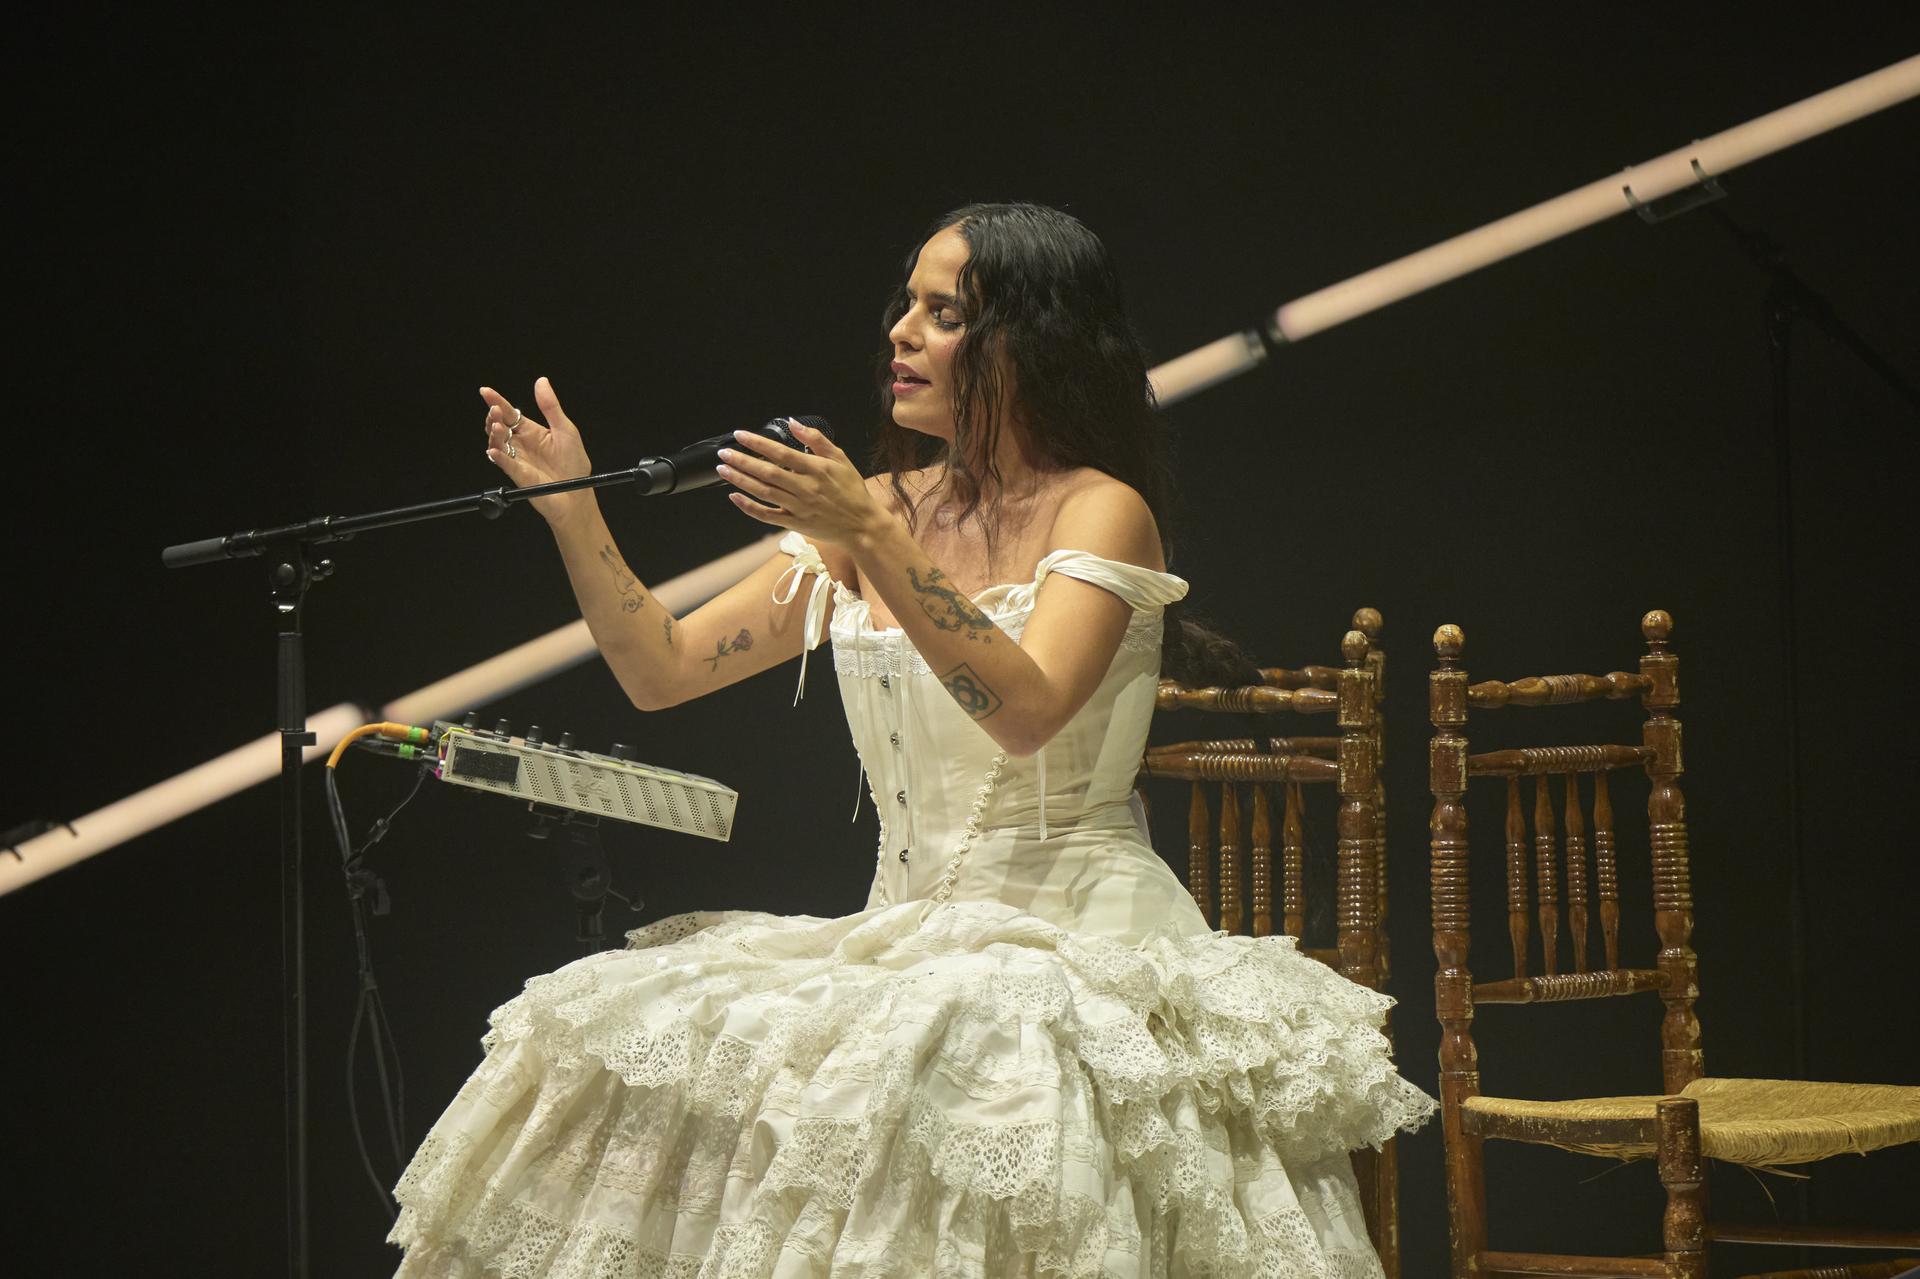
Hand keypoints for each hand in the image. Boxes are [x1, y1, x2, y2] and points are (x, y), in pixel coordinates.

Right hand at [481, 377, 594, 525]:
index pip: (510, 413)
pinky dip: (498, 457)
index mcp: (532, 431)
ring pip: (498, 443)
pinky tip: (495, 451)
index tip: (486, 392)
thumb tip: (541, 382)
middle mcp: (521, 444)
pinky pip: (505, 464)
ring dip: (494, 434)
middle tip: (495, 411)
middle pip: (499, 427)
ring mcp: (518, 459)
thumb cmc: (574, 464)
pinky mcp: (519, 475)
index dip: (497, 401)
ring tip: (498, 426)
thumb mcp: (566, 429)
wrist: (578, 494)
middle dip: (493, 417)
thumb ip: (551, 407)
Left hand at [718, 421, 886, 547]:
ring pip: (763, 492)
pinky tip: (735, 497)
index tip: (740, 435)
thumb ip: (816, 440)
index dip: (757, 443)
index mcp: (816, 469)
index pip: (780, 453)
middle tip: (724, 453)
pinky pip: (767, 515)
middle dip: (742, 461)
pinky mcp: (795, 523)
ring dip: (741, 480)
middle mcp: (805, 488)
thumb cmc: (852, 490)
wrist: (862, 525)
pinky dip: (749, 507)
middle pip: (767, 472)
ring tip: (723, 470)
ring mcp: (798, 507)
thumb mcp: (840, 459)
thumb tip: (793, 423)